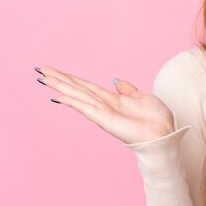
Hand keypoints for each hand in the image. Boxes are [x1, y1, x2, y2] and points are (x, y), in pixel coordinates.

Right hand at [34, 66, 174, 144]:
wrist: (165, 135)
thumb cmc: (156, 119)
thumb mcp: (142, 97)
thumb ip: (128, 90)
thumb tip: (117, 81)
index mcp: (112, 99)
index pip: (86, 86)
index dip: (71, 78)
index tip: (54, 70)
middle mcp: (104, 105)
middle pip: (77, 89)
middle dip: (59, 79)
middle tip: (40, 70)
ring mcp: (103, 113)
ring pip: (78, 96)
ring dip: (61, 87)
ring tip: (44, 79)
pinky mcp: (106, 121)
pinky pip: (87, 109)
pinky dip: (73, 102)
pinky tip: (59, 97)